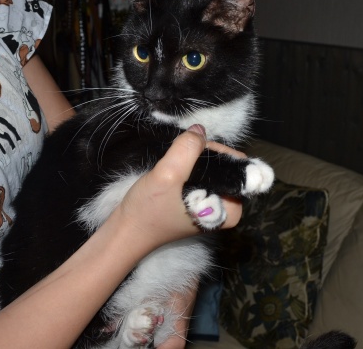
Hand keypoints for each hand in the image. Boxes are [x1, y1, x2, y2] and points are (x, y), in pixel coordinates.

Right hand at [116, 124, 243, 249]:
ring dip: (191, 162)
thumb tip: (199, 130)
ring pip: (210, 169)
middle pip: (224, 166)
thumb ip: (186, 149)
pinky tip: (171, 175)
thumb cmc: (148, 210)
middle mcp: (227, 209)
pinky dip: (186, 170)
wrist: (126, 232)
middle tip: (175, 162)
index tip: (188, 153)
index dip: (214, 152)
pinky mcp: (198, 203)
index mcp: (231, 210)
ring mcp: (212, 206)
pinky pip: (200, 176)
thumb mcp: (168, 174)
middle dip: (201, 157)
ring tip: (171, 169)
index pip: (236, 166)